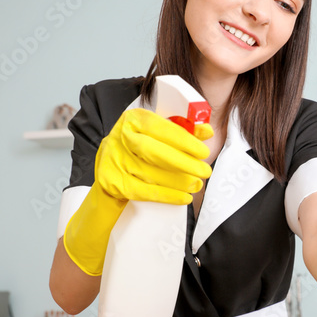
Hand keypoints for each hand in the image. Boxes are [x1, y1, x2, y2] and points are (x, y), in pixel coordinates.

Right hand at [94, 107, 212, 204]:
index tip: (203, 151)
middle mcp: (121, 137)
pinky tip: (184, 197)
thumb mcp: (157, 133)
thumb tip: (206, 131)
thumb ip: (182, 129)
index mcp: (133, 119)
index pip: (160, 127)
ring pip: (150, 173)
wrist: (110, 167)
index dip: (184, 140)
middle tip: (204, 171)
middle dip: (183, 162)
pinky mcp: (113, 182)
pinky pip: (144, 191)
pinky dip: (167, 195)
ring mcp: (114, 160)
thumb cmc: (139, 148)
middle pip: (153, 151)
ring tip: (197, 184)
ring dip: (178, 181)